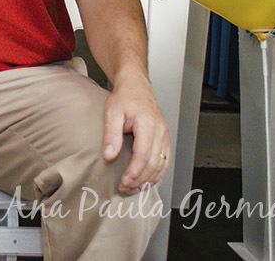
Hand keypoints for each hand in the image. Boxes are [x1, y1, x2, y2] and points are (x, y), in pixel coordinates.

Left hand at [101, 77, 170, 195]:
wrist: (136, 87)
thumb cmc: (124, 98)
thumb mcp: (112, 112)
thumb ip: (111, 134)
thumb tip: (109, 156)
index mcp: (148, 124)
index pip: (143, 155)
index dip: (134, 172)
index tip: (123, 182)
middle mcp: (160, 131)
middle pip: (154, 164)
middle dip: (140, 180)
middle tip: (125, 189)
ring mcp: (165, 136)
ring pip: (161, 165)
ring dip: (148, 180)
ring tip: (133, 189)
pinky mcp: (165, 139)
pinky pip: (165, 161)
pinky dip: (157, 174)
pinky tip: (146, 181)